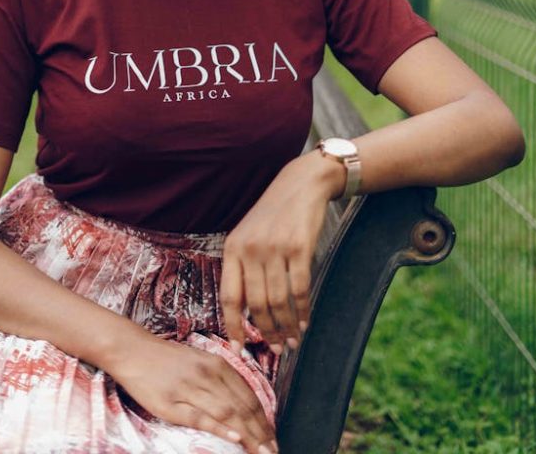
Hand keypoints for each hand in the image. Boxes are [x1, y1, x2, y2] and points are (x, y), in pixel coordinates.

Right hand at [107, 332, 277, 452]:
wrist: (134, 350)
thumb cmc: (167, 358)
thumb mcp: (200, 361)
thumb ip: (221, 380)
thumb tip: (243, 404)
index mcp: (217, 365)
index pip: (248, 396)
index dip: (263, 420)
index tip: (272, 438)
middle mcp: (208, 374)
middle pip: (242, 407)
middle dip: (260, 432)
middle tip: (272, 451)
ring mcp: (191, 388)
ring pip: (227, 414)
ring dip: (248, 435)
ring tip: (261, 452)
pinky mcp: (172, 403)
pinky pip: (200, 417)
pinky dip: (220, 428)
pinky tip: (234, 438)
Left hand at [220, 151, 343, 354]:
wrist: (300, 184)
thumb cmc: (273, 216)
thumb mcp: (249, 236)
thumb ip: (243, 268)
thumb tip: (244, 313)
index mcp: (233, 248)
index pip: (229, 297)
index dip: (233, 327)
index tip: (238, 350)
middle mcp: (250, 249)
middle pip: (256, 305)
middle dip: (267, 333)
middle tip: (276, 349)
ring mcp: (274, 248)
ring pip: (278, 301)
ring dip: (287, 327)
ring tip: (292, 340)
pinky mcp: (299, 247)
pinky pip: (300, 289)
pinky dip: (303, 310)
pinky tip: (306, 321)